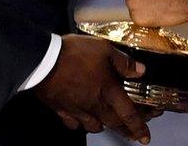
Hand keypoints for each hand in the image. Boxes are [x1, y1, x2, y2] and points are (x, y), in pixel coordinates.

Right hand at [33, 35, 152, 143]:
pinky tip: (81, 119)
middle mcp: (95, 105)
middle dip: (126, 130)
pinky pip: (73, 124)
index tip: (145, 137)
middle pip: (114, 123)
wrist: (42, 61)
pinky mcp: (61, 110)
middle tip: (133, 132)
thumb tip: (140, 71)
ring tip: (108, 123)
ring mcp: (77, 110)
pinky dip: (80, 124)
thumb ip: (123, 62)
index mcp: (108, 91)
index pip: (129, 114)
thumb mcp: (104, 49)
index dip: (139, 127)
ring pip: (94, 126)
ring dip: (104, 126)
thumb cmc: (75, 54)